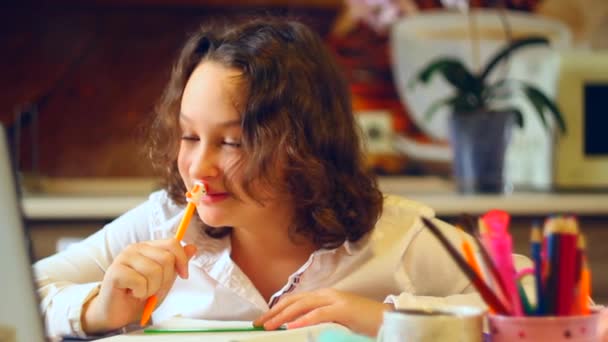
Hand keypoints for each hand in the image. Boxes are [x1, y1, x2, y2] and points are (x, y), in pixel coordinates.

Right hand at [82, 239, 196, 333]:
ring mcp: (123, 258)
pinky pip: (140, 282)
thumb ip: (177, 263)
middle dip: (165, 279)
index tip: (183, 275)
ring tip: (142, 291)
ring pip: (154, 271)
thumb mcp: (165, 279)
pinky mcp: (115, 272)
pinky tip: (132, 293)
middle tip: (153, 287)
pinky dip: (141, 293)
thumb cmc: (141, 294)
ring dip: (152, 288)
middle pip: (166, 258)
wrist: (120, 313)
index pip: (172, 243)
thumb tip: (193, 247)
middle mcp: (135, 248)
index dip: (182, 261)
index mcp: (148, 247)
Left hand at [253, 288, 392, 336]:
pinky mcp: (343, 310)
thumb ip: (318, 320)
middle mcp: (326, 294)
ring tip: (269, 326)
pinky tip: (291, 326)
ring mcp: (334, 300)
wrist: (387, 319)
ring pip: (302, 306)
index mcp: (323, 296)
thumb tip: (297, 328)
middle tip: (258, 324)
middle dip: (274, 312)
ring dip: (283, 316)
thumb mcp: (335, 320)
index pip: (294, 300)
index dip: (276, 309)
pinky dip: (303, 320)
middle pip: (294, 301)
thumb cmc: (363, 322)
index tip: (263, 320)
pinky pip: (319, 314)